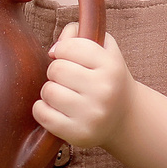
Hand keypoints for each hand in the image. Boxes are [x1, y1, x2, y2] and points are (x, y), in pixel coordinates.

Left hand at [34, 28, 132, 148]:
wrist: (125, 117)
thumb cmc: (106, 77)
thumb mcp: (103, 49)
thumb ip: (78, 34)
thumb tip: (53, 50)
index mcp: (111, 66)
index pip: (69, 47)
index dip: (63, 50)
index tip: (68, 57)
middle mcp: (105, 90)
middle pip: (56, 69)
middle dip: (56, 72)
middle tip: (67, 80)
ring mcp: (92, 114)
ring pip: (48, 91)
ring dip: (50, 91)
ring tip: (63, 94)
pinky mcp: (79, 133)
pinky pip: (42, 113)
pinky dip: (41, 109)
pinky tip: (55, 108)